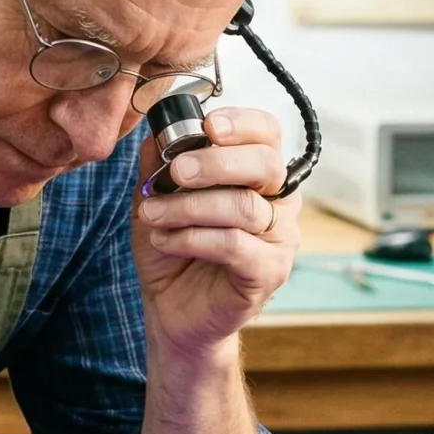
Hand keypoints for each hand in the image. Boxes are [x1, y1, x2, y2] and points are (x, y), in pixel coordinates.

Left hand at [130, 106, 300, 356]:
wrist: (173, 309)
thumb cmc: (174, 249)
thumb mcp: (155, 199)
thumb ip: (158, 164)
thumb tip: (154, 131)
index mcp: (258, 175)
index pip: (268, 133)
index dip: (242, 123)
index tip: (207, 125)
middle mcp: (279, 202)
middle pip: (265, 164)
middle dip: (215, 163)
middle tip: (175, 172)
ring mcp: (280, 239)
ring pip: (243, 206)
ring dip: (189, 207)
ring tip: (153, 214)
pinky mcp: (270, 272)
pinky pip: (235, 245)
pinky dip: (192, 238)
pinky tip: (165, 241)